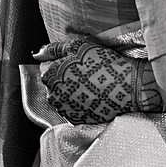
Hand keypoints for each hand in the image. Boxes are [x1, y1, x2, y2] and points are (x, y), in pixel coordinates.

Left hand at [34, 36, 161, 123]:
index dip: (63, 62)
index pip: (48, 67)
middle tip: (87, 72)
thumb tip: (37, 53)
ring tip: (92, 84)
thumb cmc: (103, 63)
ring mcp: (64, 110)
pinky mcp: (77, 119)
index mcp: (50, 76)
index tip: (79, 62)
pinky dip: (81, 102)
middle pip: (54, 84)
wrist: (128, 86)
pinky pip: (73, 108)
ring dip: (72, 90)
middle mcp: (53, 96)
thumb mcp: (78, 47)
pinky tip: (94, 95)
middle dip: (65, 78)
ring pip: (63, 97)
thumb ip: (54, 49)